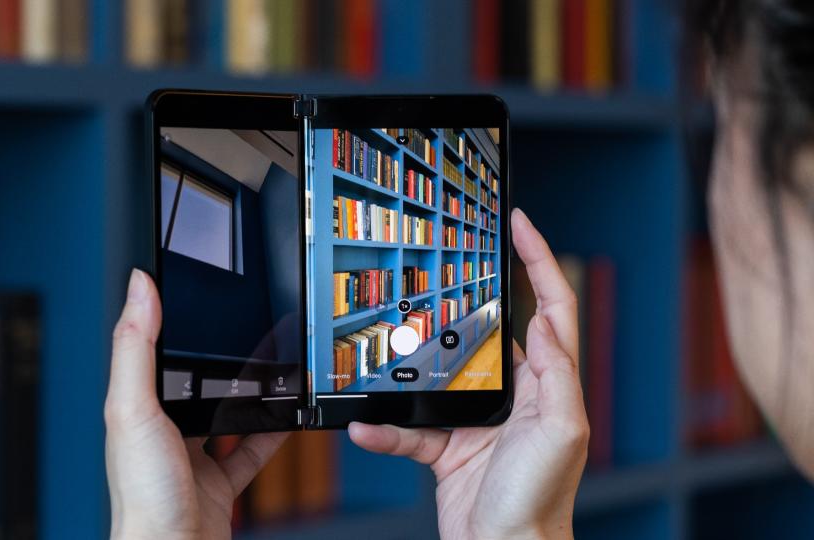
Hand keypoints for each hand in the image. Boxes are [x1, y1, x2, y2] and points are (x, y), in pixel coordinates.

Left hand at [105, 269, 287, 539]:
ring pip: (226, 414)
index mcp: (137, 410)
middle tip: (245, 328)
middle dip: (219, 359)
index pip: (151, 353)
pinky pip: (253, 450)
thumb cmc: (144, 496)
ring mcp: (193, 459)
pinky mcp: (221, 483)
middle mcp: (163, 432)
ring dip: (249, 393)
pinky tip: (288, 415)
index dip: (168, 321)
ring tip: (273, 365)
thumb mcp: (134, 409)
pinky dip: (273, 432)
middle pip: (195, 383)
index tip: (188, 289)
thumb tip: (139, 286)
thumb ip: (136, 347)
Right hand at [349, 208, 588, 539]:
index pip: (549, 308)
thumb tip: (542, 322)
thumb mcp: (561, 431)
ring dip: (410, 366)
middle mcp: (514, 393)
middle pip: (483, 329)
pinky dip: (386, 427)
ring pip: (437, 374)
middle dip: (458, 303)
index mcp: (548, 384)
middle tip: (435, 274)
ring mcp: (477, 418)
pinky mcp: (446, 444)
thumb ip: (554, 374)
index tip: (518, 224)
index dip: (538, 261)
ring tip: (388, 347)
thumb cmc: (540, 499)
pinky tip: (368, 424)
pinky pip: (409, 425)